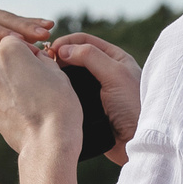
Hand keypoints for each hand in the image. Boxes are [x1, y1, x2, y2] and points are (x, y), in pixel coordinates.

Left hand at [0, 35, 81, 159]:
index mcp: (9, 51)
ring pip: (0, 81)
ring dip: (13, 86)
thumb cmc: (58, 103)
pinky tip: (26, 113)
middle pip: (4, 60)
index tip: (42, 64)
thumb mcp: (58, 72)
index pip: (15, 41)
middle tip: (39, 83)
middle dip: (18, 67)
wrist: (48, 141)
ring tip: (34, 101)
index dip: (30, 51)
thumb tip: (36, 57)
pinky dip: (10, 104)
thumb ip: (42, 59)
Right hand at [48, 32, 142, 162]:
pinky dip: (61, 93)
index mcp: (115, 58)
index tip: (50, 49)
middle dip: (59, 57)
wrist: (138, 143)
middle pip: (76, 57)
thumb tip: (63, 49)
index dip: (67, 42)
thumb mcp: (116, 75)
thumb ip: (91, 57)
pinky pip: (72, 97)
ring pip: (71, 77)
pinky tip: (52, 94)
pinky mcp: (90, 109)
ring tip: (45, 78)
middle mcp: (106, 72)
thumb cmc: (134, 106)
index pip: (85, 41)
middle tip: (43, 64)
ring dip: (59, 75)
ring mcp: (97, 91)